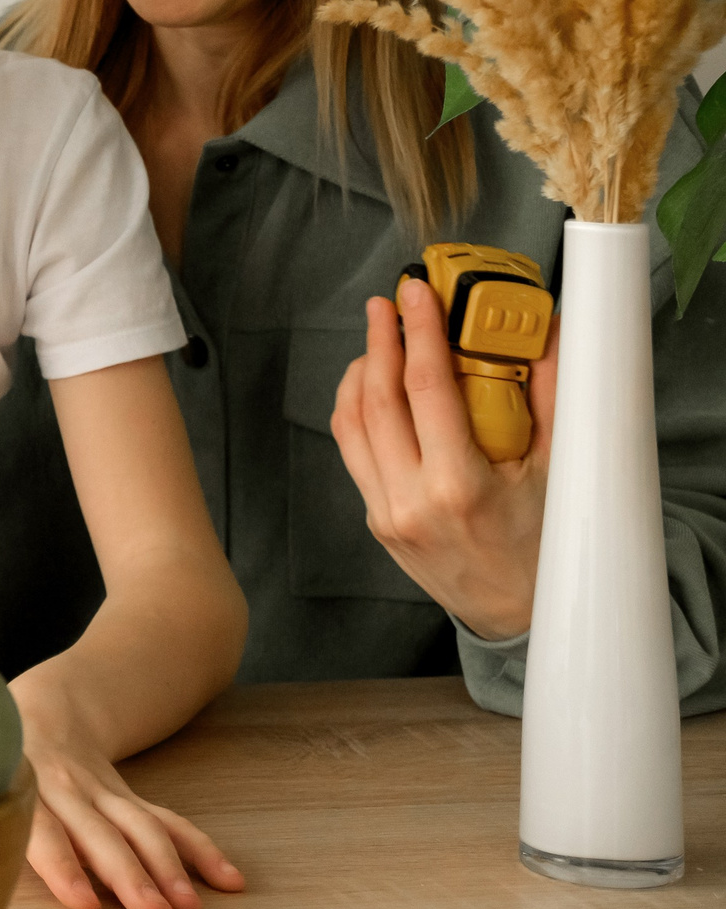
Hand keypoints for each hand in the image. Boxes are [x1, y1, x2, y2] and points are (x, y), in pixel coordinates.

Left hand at [19, 698, 242, 908]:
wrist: (44, 705)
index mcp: (25, 785)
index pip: (43, 830)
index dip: (63, 866)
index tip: (85, 904)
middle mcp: (68, 788)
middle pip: (102, 834)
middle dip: (131, 875)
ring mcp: (104, 792)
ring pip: (141, 827)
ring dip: (169, 867)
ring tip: (191, 906)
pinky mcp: (130, 797)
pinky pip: (168, 821)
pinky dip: (199, 849)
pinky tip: (229, 879)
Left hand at [329, 280, 558, 639]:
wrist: (519, 616)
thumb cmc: (544, 545)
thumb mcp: (558, 472)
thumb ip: (551, 397)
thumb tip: (548, 331)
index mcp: (459, 488)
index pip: (426, 388)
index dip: (418, 332)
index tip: (415, 293)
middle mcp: (411, 501)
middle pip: (376, 399)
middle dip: (380, 341)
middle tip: (389, 302)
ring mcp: (385, 513)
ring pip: (351, 423)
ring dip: (360, 371)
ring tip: (380, 336)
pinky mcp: (375, 519)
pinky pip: (353, 450)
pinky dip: (356, 408)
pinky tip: (373, 385)